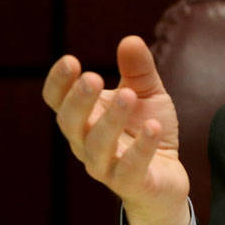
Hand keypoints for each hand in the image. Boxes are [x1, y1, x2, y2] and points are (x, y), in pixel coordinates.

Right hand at [43, 36, 190, 224]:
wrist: (166, 179)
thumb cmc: (147, 131)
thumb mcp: (146, 94)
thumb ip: (138, 70)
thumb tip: (131, 40)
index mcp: (84, 118)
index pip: (57, 101)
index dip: (58, 83)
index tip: (71, 60)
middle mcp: (86, 143)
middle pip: (69, 123)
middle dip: (79, 101)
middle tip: (92, 77)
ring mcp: (105, 166)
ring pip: (97, 146)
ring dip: (111, 120)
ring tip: (128, 95)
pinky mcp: (130, 184)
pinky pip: (130, 168)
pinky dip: (142, 148)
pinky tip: (154, 127)